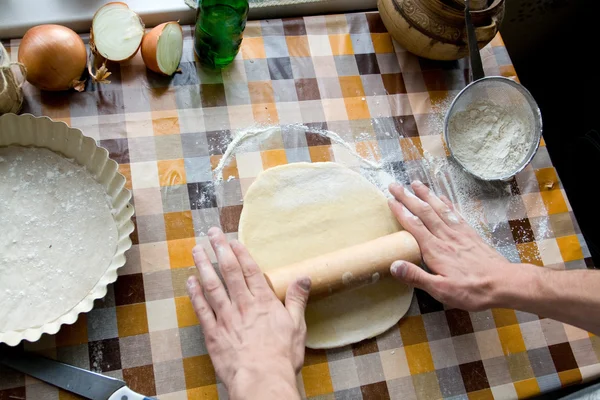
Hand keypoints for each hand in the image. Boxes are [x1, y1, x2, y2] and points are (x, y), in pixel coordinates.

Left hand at [186, 227, 310, 399]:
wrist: (262, 379)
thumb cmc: (282, 355)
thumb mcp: (297, 326)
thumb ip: (297, 299)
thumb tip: (304, 277)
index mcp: (263, 302)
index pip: (250, 270)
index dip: (241, 253)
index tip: (233, 240)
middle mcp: (243, 305)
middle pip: (229, 271)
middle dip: (220, 249)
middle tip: (211, 233)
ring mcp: (226, 318)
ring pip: (212, 285)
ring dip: (203, 265)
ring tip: (196, 250)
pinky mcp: (213, 333)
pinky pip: (201, 309)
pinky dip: (194, 294)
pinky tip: (190, 281)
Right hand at [387, 181, 516, 310]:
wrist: (504, 284)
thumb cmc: (472, 290)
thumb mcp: (441, 290)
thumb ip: (417, 277)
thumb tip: (393, 265)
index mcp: (435, 250)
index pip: (414, 226)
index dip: (401, 212)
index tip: (390, 201)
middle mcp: (446, 237)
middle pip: (424, 212)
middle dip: (408, 197)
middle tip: (394, 185)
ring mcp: (459, 233)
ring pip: (439, 209)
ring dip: (426, 195)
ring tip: (415, 183)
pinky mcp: (470, 234)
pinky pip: (455, 214)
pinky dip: (446, 203)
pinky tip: (441, 197)